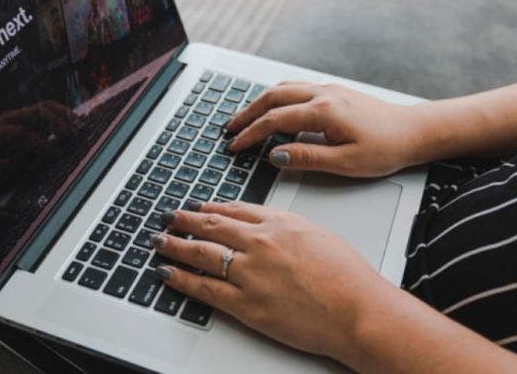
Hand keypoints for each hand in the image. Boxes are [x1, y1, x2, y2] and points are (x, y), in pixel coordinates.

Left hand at [0, 100, 82, 181]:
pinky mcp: (33, 116)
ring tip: (78, 126)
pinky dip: (65, 113)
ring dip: (63, 114)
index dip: (37, 142)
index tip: (51, 153)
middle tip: (68, 137)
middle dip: (54, 122)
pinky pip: (51, 108)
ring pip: (45, 106)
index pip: (21, 133)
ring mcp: (22, 115)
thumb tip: (11, 163)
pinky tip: (77, 122)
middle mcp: (11, 119)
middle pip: (35, 112)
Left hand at [151, 201, 389, 361]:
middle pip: (210, 225)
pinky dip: (181, 279)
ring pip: (200, 253)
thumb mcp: (318, 235)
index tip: (197, 207)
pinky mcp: (246, 304)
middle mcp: (260, 242)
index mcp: (279, 223)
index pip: (234, 209)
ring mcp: (250, 273)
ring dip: (175, 245)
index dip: (210, 207)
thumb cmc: (347, 278)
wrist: (357, 310)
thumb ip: (288, 228)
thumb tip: (269, 228)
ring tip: (159, 241)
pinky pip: (204, 288)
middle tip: (169, 217)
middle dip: (184, 220)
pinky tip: (167, 273)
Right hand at [226, 82, 427, 176]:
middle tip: (229, 129)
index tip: (234, 146)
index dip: (250, 134)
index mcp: (323, 111)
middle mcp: (323, 94)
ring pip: (283, 89)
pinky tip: (274, 109)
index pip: (274, 120)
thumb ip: (306, 158)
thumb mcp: (345, 162)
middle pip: (272, 97)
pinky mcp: (334, 92)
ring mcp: (328, 89)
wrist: (414, 131)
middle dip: (247, 113)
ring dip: (260, 102)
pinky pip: (296, 89)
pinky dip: (277, 97)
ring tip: (244, 119)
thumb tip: (275, 156)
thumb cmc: (386, 148)